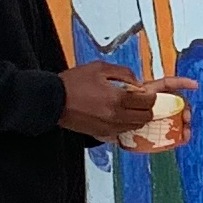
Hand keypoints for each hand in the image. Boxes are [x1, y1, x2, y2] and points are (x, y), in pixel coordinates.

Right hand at [60, 62, 191, 142]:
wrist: (52, 100)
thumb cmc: (73, 82)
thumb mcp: (100, 68)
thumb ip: (124, 73)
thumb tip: (138, 83)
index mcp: (117, 98)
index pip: (148, 101)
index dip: (150, 96)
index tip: (146, 92)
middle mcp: (116, 116)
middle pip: (145, 117)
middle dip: (146, 108)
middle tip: (140, 100)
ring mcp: (109, 128)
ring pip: (135, 126)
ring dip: (137, 117)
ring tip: (128, 107)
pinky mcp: (101, 134)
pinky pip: (122, 132)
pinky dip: (125, 125)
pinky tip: (117, 115)